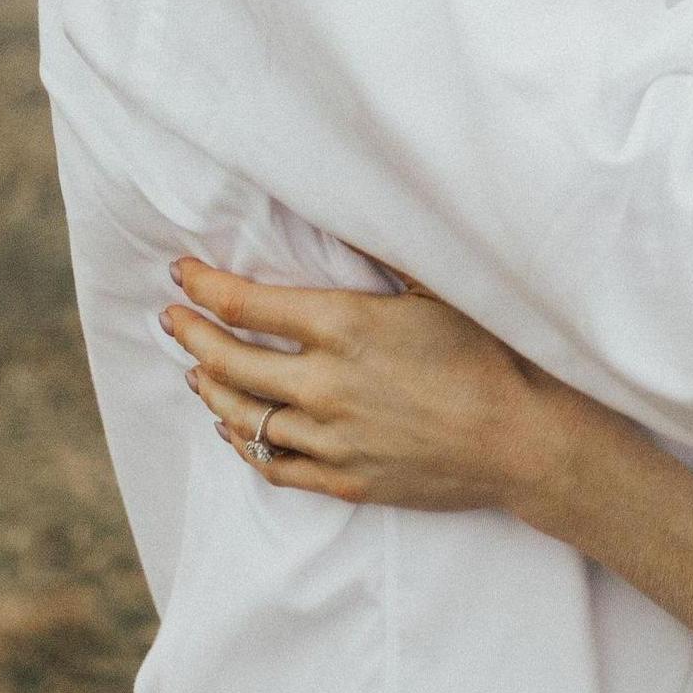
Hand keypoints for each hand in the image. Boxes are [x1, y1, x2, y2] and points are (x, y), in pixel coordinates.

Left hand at [162, 259, 638, 534]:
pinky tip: (234, 429)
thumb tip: (346, 211)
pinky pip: (272, 465)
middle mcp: (323, 385)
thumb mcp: (438, 288)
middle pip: (229, 361)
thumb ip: (385, 255)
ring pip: (242, 417)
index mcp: (344, 327)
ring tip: (196, 369)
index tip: (181, 273)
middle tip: (171, 317)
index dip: (206, 286)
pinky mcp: (343, 481)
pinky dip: (244, 444)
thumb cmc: (489, 352)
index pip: (248, 303)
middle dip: (191, 334)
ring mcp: (329, 439)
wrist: (520, 438)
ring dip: (211, 389)